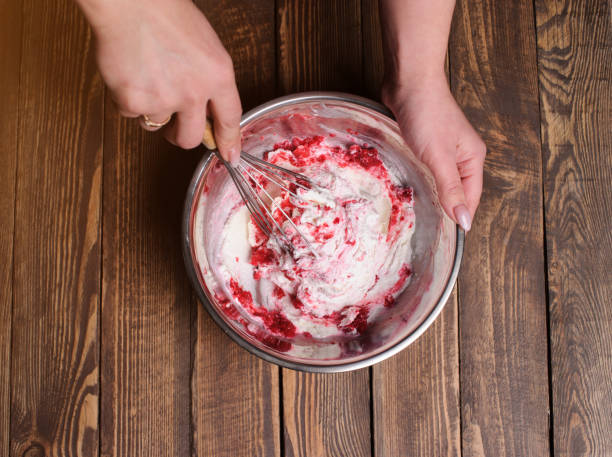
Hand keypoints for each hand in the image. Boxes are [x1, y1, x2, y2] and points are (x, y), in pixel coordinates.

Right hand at [82, 0, 241, 162]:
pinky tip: (130, 72)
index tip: (229, 156)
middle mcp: (193, 92)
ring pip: (157, 125)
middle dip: (182, 136)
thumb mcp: (206, 46)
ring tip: (146, 76)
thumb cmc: (166, 15)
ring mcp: (162, 99)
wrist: (130, 1)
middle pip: (190, 138)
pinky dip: (127, 98)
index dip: (229, 142)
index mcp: (218, 75)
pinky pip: (131, 114)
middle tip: (175, 126)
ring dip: (151, 109)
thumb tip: (207, 110)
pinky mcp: (132, 101)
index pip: (229, 120)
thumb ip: (210, 81)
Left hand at [382, 74, 485, 230]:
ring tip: (419, 212)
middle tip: (428, 227)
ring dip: (432, 193)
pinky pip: (428, 167)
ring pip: (442, 179)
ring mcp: (445, 148)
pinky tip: (410, 187)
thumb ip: (450, 189)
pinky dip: (422, 178)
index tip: (445, 236)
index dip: (459, 216)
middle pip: (457, 190)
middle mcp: (462, 154)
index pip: (471, 197)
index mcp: (473, 158)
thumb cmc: (426, 115)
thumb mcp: (439, 157)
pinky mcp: (427, 142)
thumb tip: (464, 220)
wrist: (409, 82)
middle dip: (445, 207)